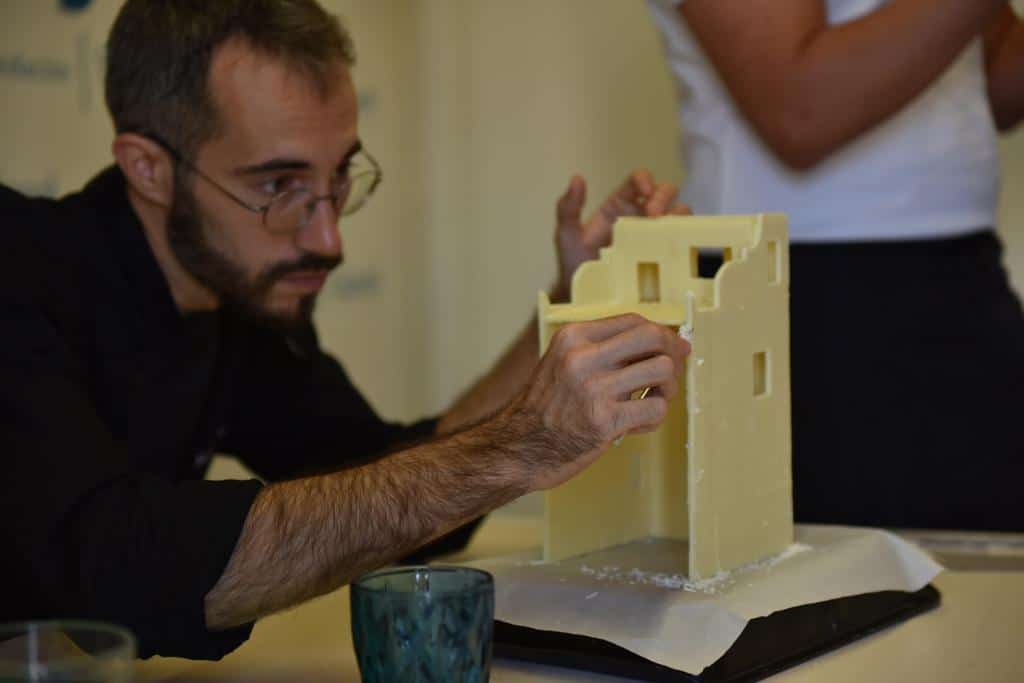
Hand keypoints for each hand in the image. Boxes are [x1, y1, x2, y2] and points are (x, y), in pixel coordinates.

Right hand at [500, 314, 690, 491]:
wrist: (519, 447)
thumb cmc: (546, 409)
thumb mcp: (564, 363)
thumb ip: (603, 351)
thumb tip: (664, 342)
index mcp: (572, 338)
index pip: (633, 321)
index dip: (661, 333)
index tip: (672, 347)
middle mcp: (582, 357)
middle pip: (652, 337)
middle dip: (673, 353)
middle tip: (671, 372)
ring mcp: (593, 389)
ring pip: (662, 370)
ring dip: (668, 388)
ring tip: (653, 400)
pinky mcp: (604, 420)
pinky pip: (655, 409)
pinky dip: (654, 418)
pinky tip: (637, 424)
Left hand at [552, 170, 689, 301]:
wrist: (585, 298)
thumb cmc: (577, 264)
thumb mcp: (567, 235)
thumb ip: (568, 208)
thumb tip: (577, 178)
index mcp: (620, 205)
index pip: (638, 181)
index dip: (644, 180)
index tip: (644, 191)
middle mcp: (642, 216)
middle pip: (666, 192)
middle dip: (663, 198)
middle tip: (653, 215)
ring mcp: (656, 236)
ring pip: (681, 214)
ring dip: (679, 217)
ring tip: (667, 232)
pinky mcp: (666, 256)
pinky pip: (685, 243)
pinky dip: (688, 240)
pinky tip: (681, 248)